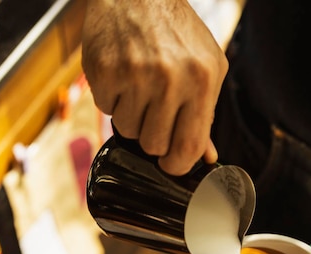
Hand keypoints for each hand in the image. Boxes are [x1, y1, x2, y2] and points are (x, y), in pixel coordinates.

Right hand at [82, 0, 226, 174]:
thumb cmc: (176, 32)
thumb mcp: (205, 68)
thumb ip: (205, 114)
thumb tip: (207, 157)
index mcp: (202, 80)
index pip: (188, 148)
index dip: (177, 165)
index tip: (171, 163)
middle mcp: (169, 79)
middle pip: (154, 146)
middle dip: (153, 136)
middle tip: (154, 110)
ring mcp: (134, 75)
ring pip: (128, 132)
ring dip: (132, 116)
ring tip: (139, 85)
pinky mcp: (103, 72)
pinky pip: (105, 111)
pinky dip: (112, 100)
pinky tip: (122, 74)